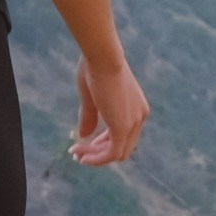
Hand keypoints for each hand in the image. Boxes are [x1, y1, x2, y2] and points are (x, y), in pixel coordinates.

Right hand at [69, 56, 150, 170]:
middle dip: (99, 152)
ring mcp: (133, 123)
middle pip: (122, 146)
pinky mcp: (123, 128)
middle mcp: (140, 116)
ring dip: (95, 157)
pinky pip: (111, 154)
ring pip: (117, 153)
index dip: (104, 142)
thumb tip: (83, 136)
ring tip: (76, 154)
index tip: (85, 143)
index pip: (124, 134)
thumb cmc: (95, 67)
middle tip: (78, 153)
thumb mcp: (92, 96)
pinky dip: (97, 159)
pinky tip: (81, 157)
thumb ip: (90, 117)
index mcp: (136, 106)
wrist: (103, 55)